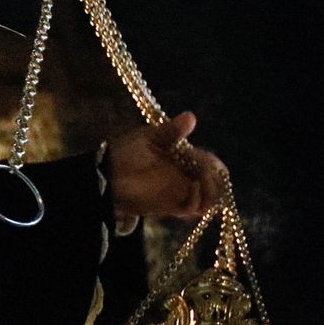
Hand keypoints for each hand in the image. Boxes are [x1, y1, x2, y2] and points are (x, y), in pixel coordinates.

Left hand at [105, 112, 226, 219]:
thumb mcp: (149, 138)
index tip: (215, 163)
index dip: (215, 164)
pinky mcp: (172, 207)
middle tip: (207, 172)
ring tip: (202, 182)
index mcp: (182, 159)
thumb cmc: (126, 153)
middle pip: (213, 182)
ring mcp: (179, 193)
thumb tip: (192, 116)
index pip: (208, 162)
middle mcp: (185, 177)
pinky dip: (199, 200)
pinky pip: (194, 208)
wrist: (107, 176)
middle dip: (215, 178)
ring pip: (208, 198)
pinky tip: (193, 189)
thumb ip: (171, 131)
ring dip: (211, 191)